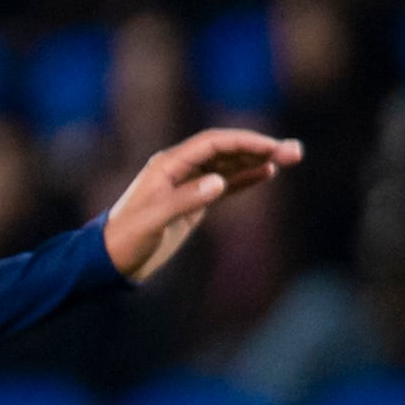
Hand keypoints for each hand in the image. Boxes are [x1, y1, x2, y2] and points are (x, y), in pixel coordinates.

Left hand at [100, 127, 303, 285]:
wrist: (108, 262)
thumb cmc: (126, 239)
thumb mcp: (153, 221)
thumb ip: (185, 201)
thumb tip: (219, 183)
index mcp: (167, 165)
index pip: (213, 143)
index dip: (244, 142)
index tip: (272, 148)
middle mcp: (179, 169)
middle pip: (226, 150)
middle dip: (260, 148)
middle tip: (296, 151)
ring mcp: (186, 184)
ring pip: (228, 166)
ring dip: (258, 160)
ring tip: (291, 158)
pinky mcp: (191, 202)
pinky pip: (224, 184)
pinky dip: (245, 178)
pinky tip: (267, 173)